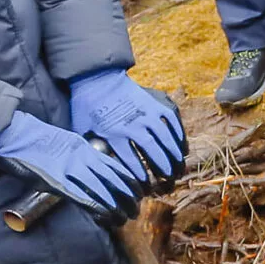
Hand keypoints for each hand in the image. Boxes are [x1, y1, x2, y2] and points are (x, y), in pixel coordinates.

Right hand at [0, 112, 145, 222]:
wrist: (13, 133)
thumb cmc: (33, 139)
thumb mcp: (64, 142)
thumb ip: (78, 155)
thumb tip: (90, 168)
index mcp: (84, 148)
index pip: (115, 166)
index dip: (129, 182)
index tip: (138, 194)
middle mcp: (82, 157)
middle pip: (114, 178)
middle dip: (129, 197)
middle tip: (136, 211)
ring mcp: (70, 168)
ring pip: (102, 188)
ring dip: (115, 206)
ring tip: (125, 218)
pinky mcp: (56, 180)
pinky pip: (81, 195)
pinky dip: (95, 206)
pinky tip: (105, 215)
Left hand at [67, 71, 187, 184]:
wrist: (96, 78)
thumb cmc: (87, 107)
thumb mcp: (82, 130)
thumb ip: (92, 148)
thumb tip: (97, 167)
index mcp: (113, 132)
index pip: (130, 159)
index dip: (139, 174)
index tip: (146, 185)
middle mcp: (132, 123)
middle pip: (151, 148)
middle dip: (162, 165)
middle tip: (169, 178)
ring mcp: (145, 111)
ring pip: (164, 135)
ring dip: (173, 152)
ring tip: (179, 166)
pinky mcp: (153, 102)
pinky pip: (170, 118)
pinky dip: (178, 132)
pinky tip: (182, 145)